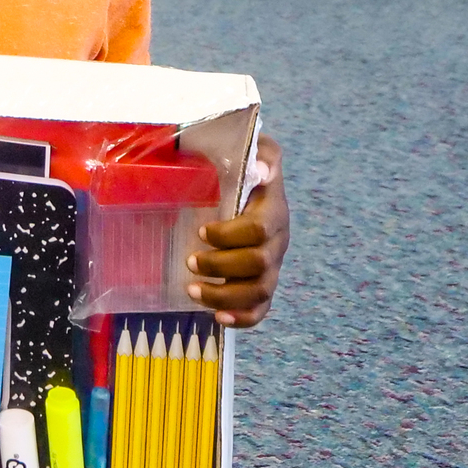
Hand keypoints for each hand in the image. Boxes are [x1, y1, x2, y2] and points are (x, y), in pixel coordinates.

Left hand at [185, 133, 287, 328]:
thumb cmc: (242, 166)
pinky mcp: (265, 283)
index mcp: (273, 209)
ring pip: (260, 290)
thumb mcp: (250, 149)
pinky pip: (262, 309)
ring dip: (224, 295)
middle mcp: (278, 240)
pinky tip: (218, 318)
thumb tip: (262, 168)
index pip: (259, 229)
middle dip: (221, 266)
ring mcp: (273, 265)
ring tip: (191, 290)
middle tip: (190, 261)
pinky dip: (242, 318)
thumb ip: (258, 152)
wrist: (254, 181)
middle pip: (259, 264)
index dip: (230, 235)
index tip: (202, 231)